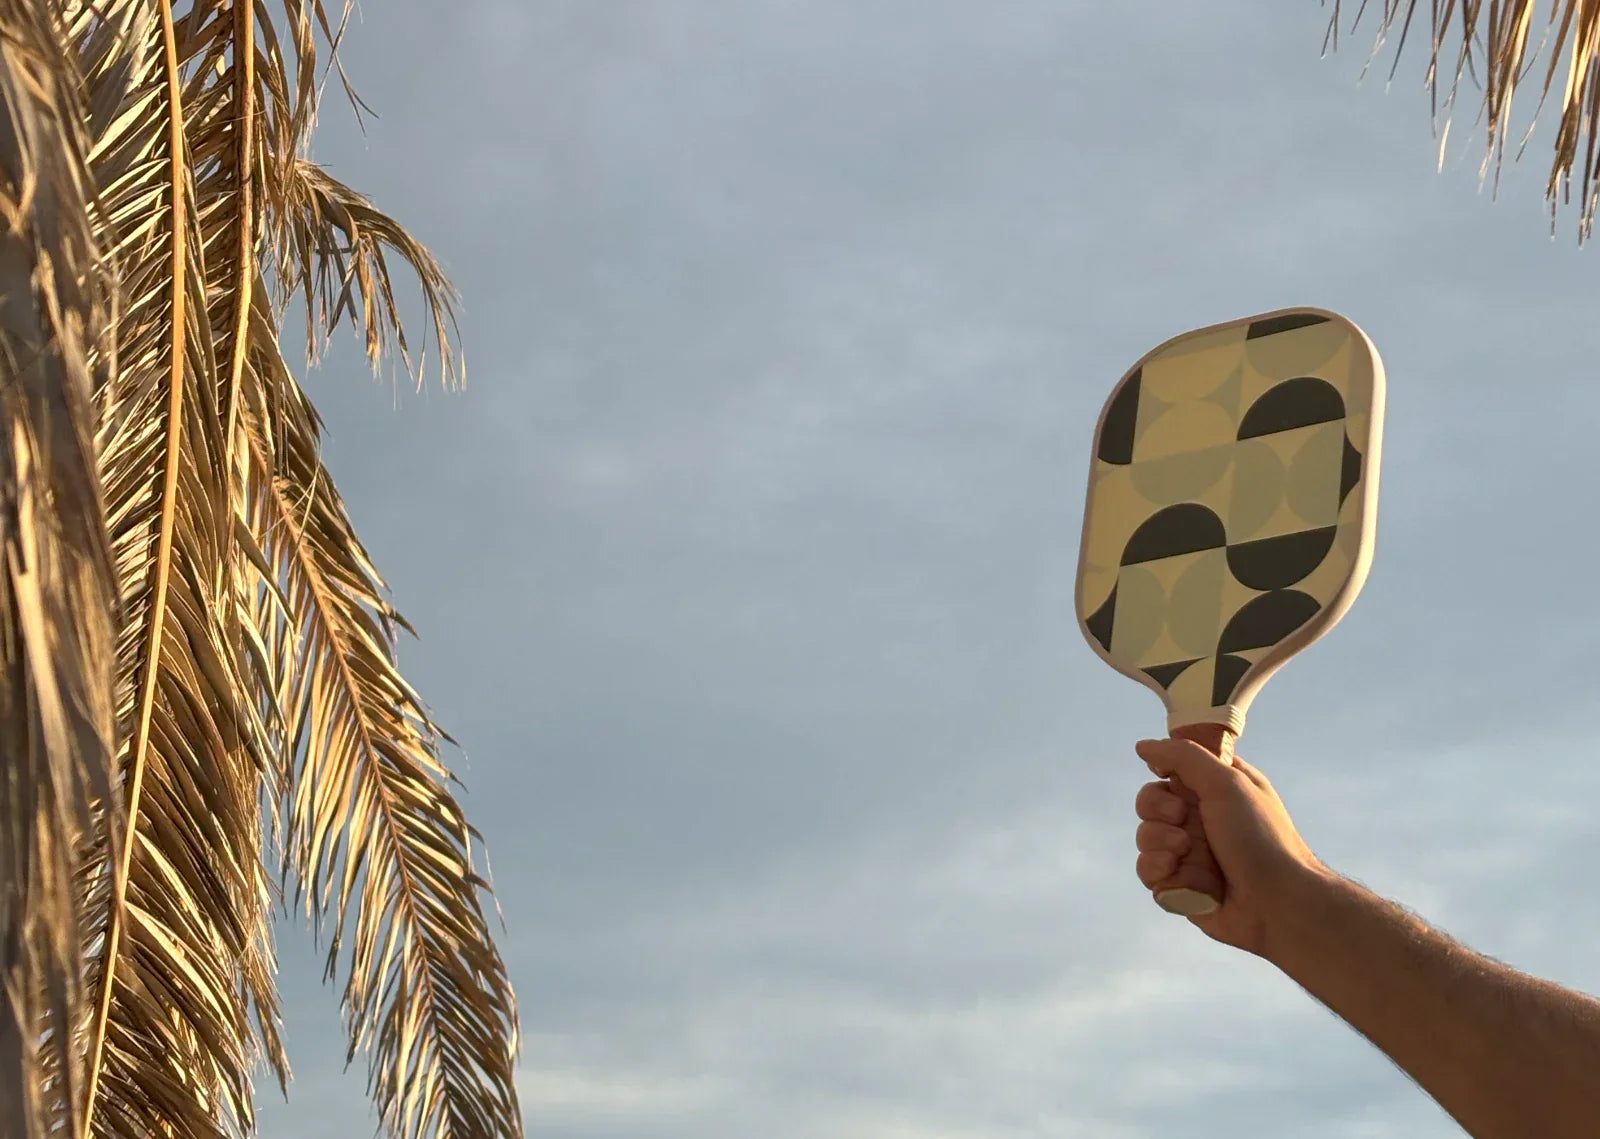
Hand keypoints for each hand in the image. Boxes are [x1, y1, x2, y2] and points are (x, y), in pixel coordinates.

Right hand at [1133, 736, 1326, 957]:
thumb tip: (1143, 746)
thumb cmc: (1260, 837)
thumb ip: (1184, 757)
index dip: (1165, 781)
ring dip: (1161, 846)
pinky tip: (1187, 881)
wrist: (1279, 903)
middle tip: (1184, 822)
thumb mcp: (1227, 782)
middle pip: (1148, 805)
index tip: (1178, 788)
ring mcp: (1189, 855)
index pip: (1168, 775)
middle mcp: (1199, 821)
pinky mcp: (1180, 886)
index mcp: (1213, 792)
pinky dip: (1163, 875)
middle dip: (1159, 814)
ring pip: (1145, 840)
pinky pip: (1149, 874)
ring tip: (1186, 855)